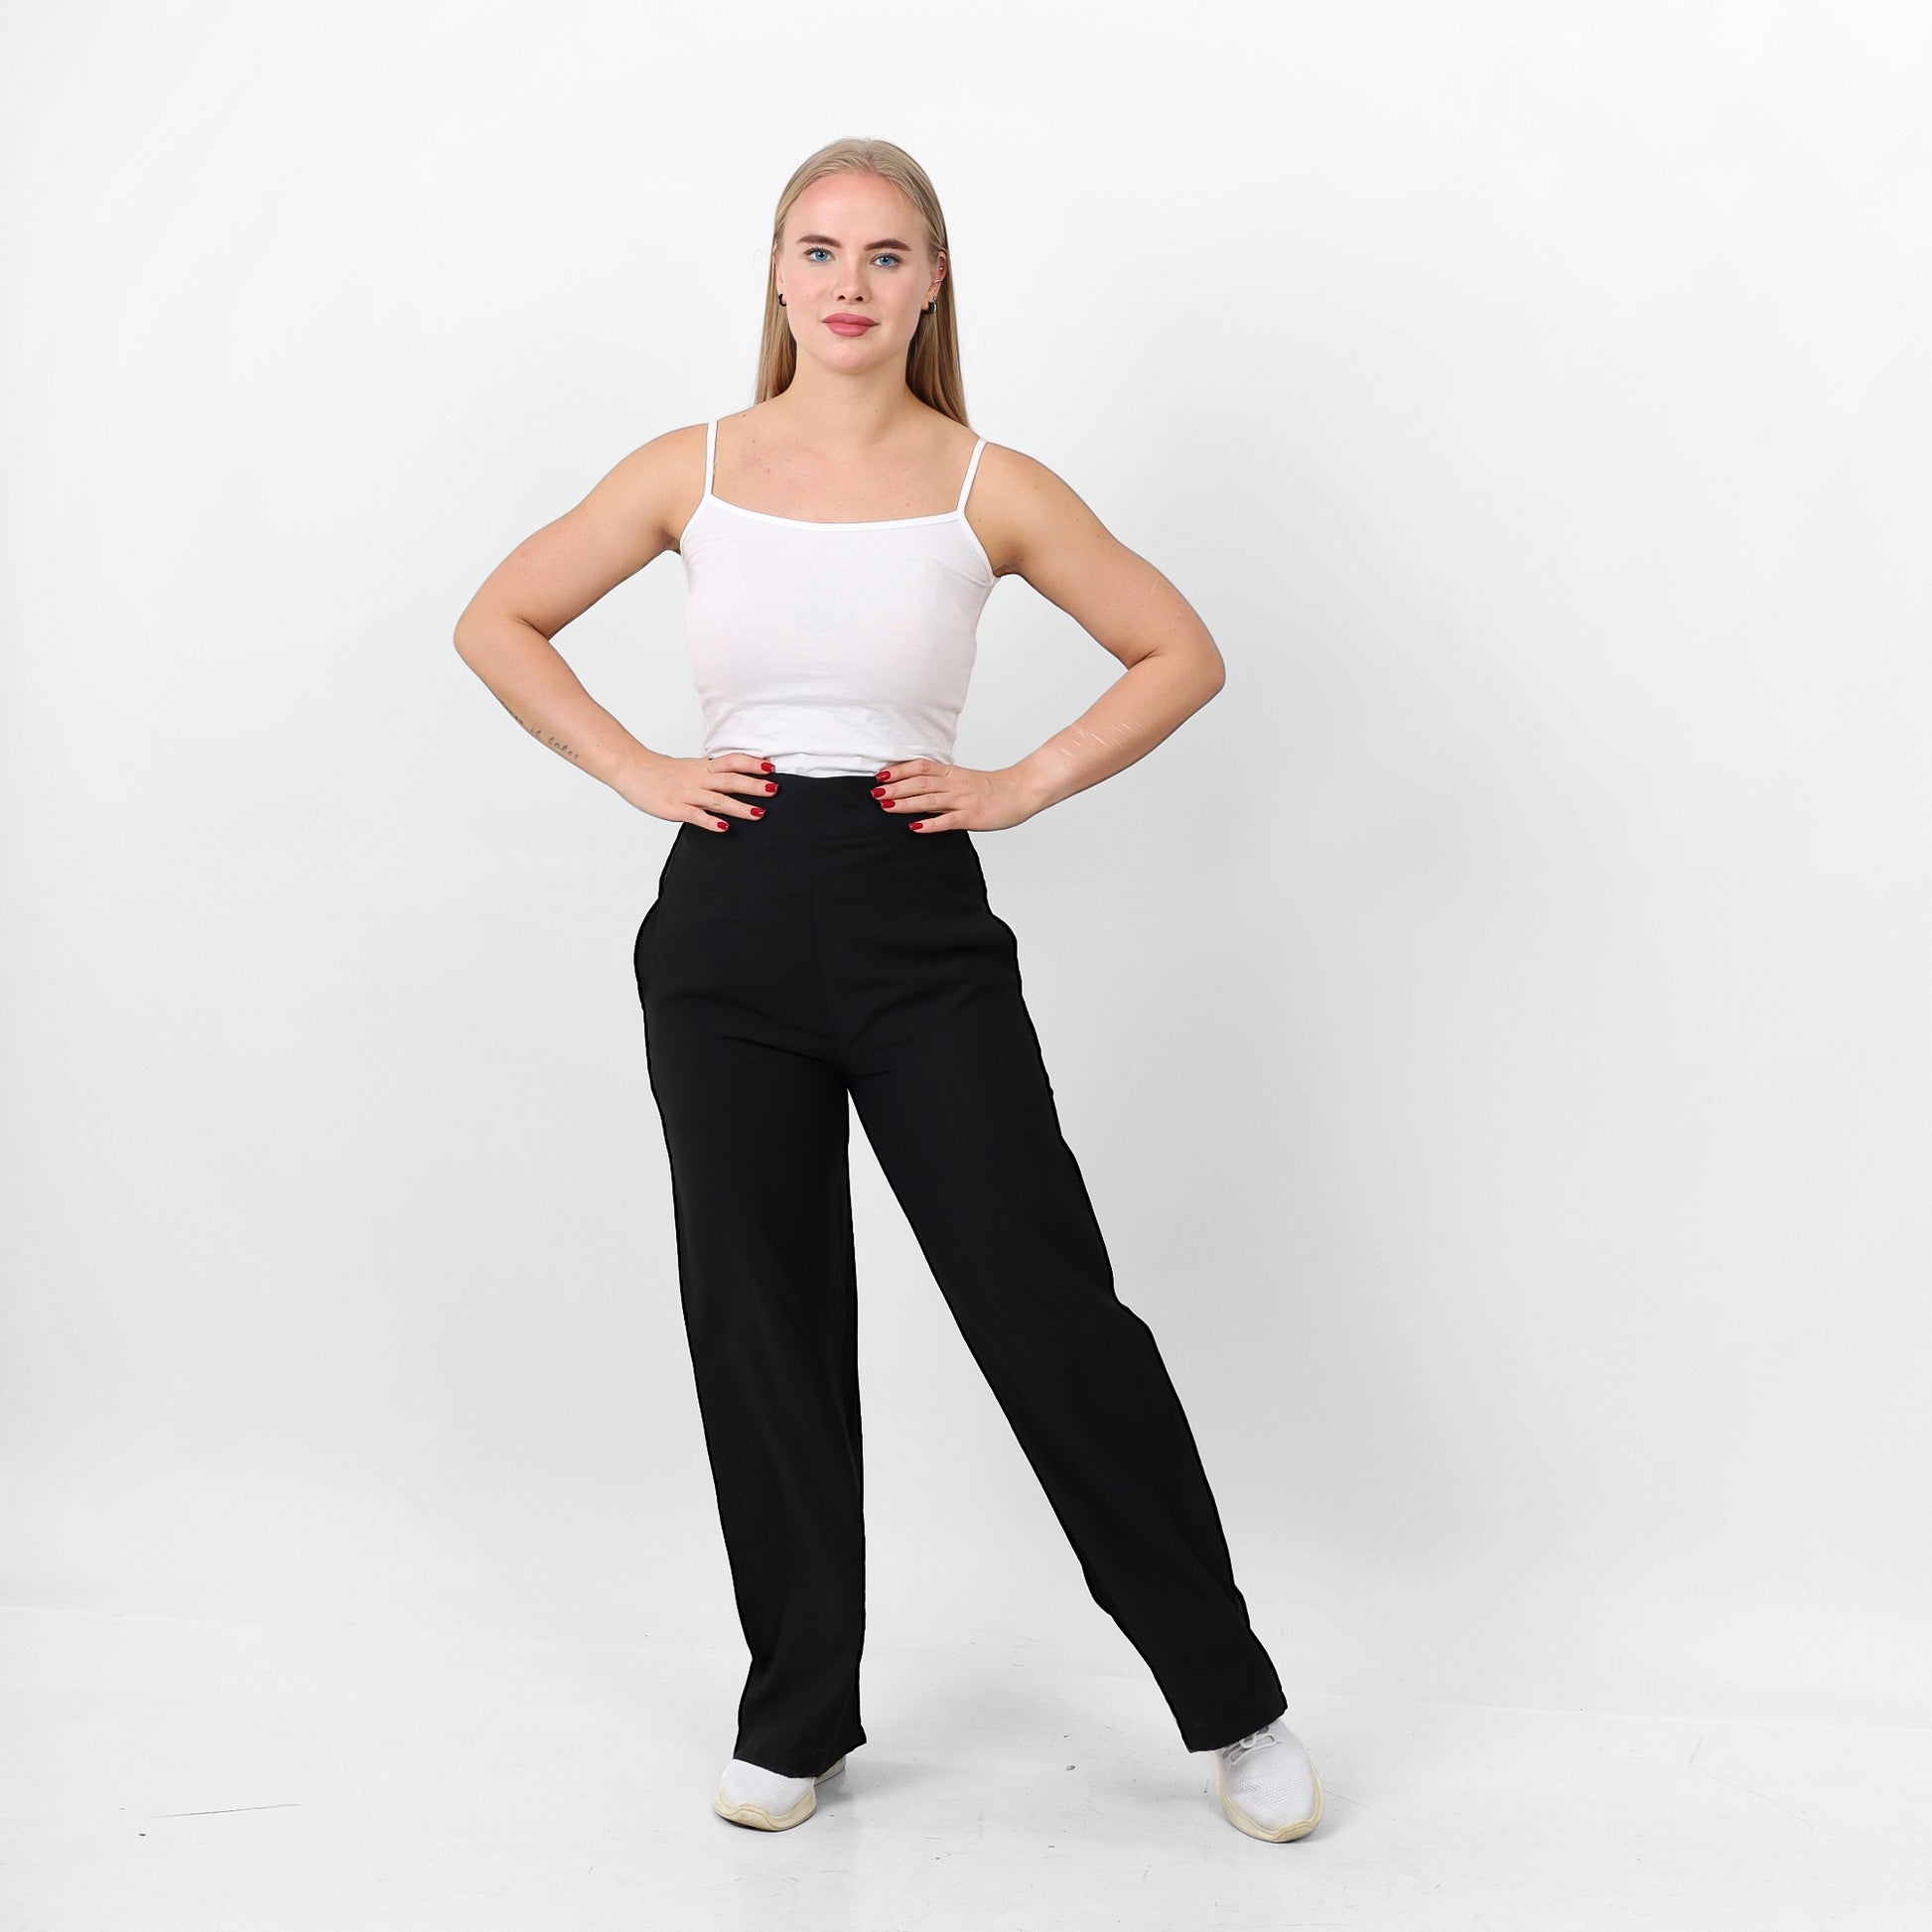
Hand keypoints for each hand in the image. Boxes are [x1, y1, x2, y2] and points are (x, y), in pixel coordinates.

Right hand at [617, 750, 777, 830]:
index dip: (751, 763)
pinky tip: (724, 828)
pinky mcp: (675, 808)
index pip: (732, 761)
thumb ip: (710, 774)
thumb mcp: (690, 768)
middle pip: (731, 779)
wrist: (630, 768)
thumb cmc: (660, 771)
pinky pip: (695, 815)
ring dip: (740, 806)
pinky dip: (710, 821)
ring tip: (759, 813)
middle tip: (775, 789)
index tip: (771, 766)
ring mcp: (687, 794)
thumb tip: (733, 779)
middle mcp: (698, 778)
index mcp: (702, 767)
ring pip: (718, 799)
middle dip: (754, 785)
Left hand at [871, 758, 1039, 832]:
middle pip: (919, 782)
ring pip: (928, 800)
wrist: (1021, 790)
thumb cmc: (992, 788)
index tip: (881, 774)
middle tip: (874, 792)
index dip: (899, 769)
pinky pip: (947, 821)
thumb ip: (943, 784)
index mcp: (952, 773)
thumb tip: (918, 790)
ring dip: (905, 803)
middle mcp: (954, 784)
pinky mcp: (971, 817)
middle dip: (895, 787)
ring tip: (885, 805)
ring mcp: (962, 800)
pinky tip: (914, 827)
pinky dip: (929, 824)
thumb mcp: (964, 780)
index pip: (921, 766)